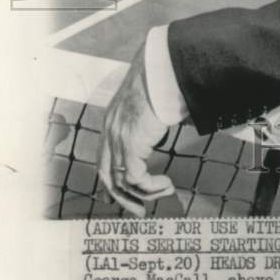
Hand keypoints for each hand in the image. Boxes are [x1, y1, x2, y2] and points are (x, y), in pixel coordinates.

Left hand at [98, 44, 174, 215]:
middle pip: (107, 176)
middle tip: (140, 211)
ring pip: (123, 181)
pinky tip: (168, 183)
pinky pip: (136, 178)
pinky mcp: (130, 145)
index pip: (104, 160)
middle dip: (123, 198)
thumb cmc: (164, 80)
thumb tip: (175, 124)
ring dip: (145, 193)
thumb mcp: (153, 104)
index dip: (112, 181)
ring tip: (167, 191)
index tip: (122, 196)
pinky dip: (151, 187)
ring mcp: (118, 139)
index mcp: (113, 121)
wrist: (162, 68)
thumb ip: (154, 119)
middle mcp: (111, 132)